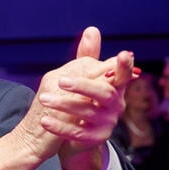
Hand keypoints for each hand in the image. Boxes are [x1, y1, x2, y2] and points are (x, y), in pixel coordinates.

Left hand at [32, 27, 132, 169]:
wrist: (75, 137)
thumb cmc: (82, 102)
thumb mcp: (85, 80)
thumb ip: (88, 58)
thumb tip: (92, 30)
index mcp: (115, 88)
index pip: (123, 75)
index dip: (125, 66)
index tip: (123, 54)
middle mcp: (116, 105)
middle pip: (105, 93)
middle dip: (83, 86)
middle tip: (61, 81)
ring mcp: (107, 123)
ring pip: (87, 112)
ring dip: (64, 104)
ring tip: (43, 99)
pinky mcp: (95, 139)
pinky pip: (76, 132)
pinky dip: (59, 126)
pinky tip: (44, 120)